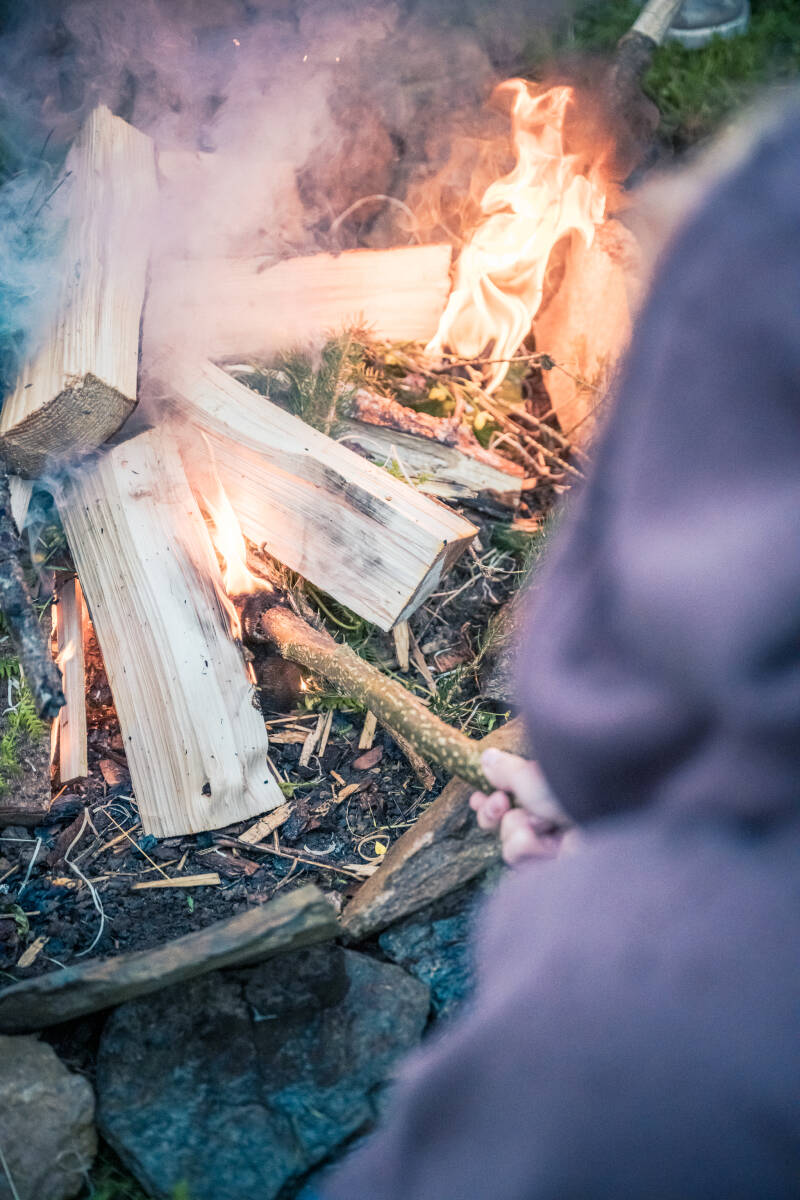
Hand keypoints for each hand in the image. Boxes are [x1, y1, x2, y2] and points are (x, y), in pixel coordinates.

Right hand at [469, 748, 568, 866]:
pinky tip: (548, 843)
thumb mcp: (533, 774)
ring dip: (517, 827)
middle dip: (493, 811)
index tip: (476, 797)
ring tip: (541, 823)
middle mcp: (552, 819)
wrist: (607, 824)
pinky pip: (518, 857)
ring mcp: (552, 845)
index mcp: (553, 793)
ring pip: (507, 839)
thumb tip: (487, 757)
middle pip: (503, 822)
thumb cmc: (575, 791)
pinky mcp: (551, 868)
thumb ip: (506, 770)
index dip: (490, 800)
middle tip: (499, 803)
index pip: (514, 799)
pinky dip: (527, 846)